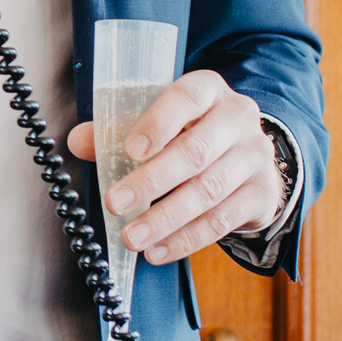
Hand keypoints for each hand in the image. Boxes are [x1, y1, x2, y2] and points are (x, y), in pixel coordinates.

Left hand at [68, 72, 284, 264]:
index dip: (157, 124)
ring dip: (165, 219)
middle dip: (150, 182)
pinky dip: (186, 239)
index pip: (186, 98)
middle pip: (194, 152)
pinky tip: (158, 250)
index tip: (130, 151)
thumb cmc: (191, 133)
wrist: (246, 156)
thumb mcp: (158, 122)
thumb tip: (78, 142)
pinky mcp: (262, 193)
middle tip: (115, 204)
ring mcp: (255, 156)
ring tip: (132, 237)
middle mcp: (238, 118)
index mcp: (208, 90)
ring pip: (208, 191)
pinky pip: (221, 220)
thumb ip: (117, 129)